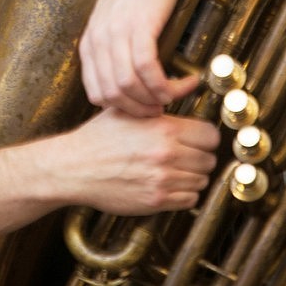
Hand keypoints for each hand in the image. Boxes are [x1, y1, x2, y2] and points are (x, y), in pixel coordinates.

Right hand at [70, 108, 219, 214]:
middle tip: (188, 154)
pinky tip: (169, 183)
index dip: (205, 136)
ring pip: (201, 181)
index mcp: (163, 128)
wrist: (75, 166)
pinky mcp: (156, 200)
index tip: (199, 139)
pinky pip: (189, 200)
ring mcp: (163, 179)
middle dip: (200, 156)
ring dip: (192, 176)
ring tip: (176, 169)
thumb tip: (184, 84)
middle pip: (209, 159)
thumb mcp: (127, 109)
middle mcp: (167, 154)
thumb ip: (157, 101)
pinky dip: (184, 194)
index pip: (210, 135)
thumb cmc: (99, 137)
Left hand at [79, 0, 197, 116]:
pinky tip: (186, 81)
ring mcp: (116, 34)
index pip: (96, 93)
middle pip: (113, 95)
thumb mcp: (110, 22)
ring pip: (131, 87)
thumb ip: (110, 51)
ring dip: (157, 99)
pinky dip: (168, 84)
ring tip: (177, 94)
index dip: (122, 109)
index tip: (143, 109)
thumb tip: (125, 86)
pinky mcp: (140, 27)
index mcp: (88, 43)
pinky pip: (149, 70)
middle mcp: (98, 41)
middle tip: (162, 110)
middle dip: (140, 110)